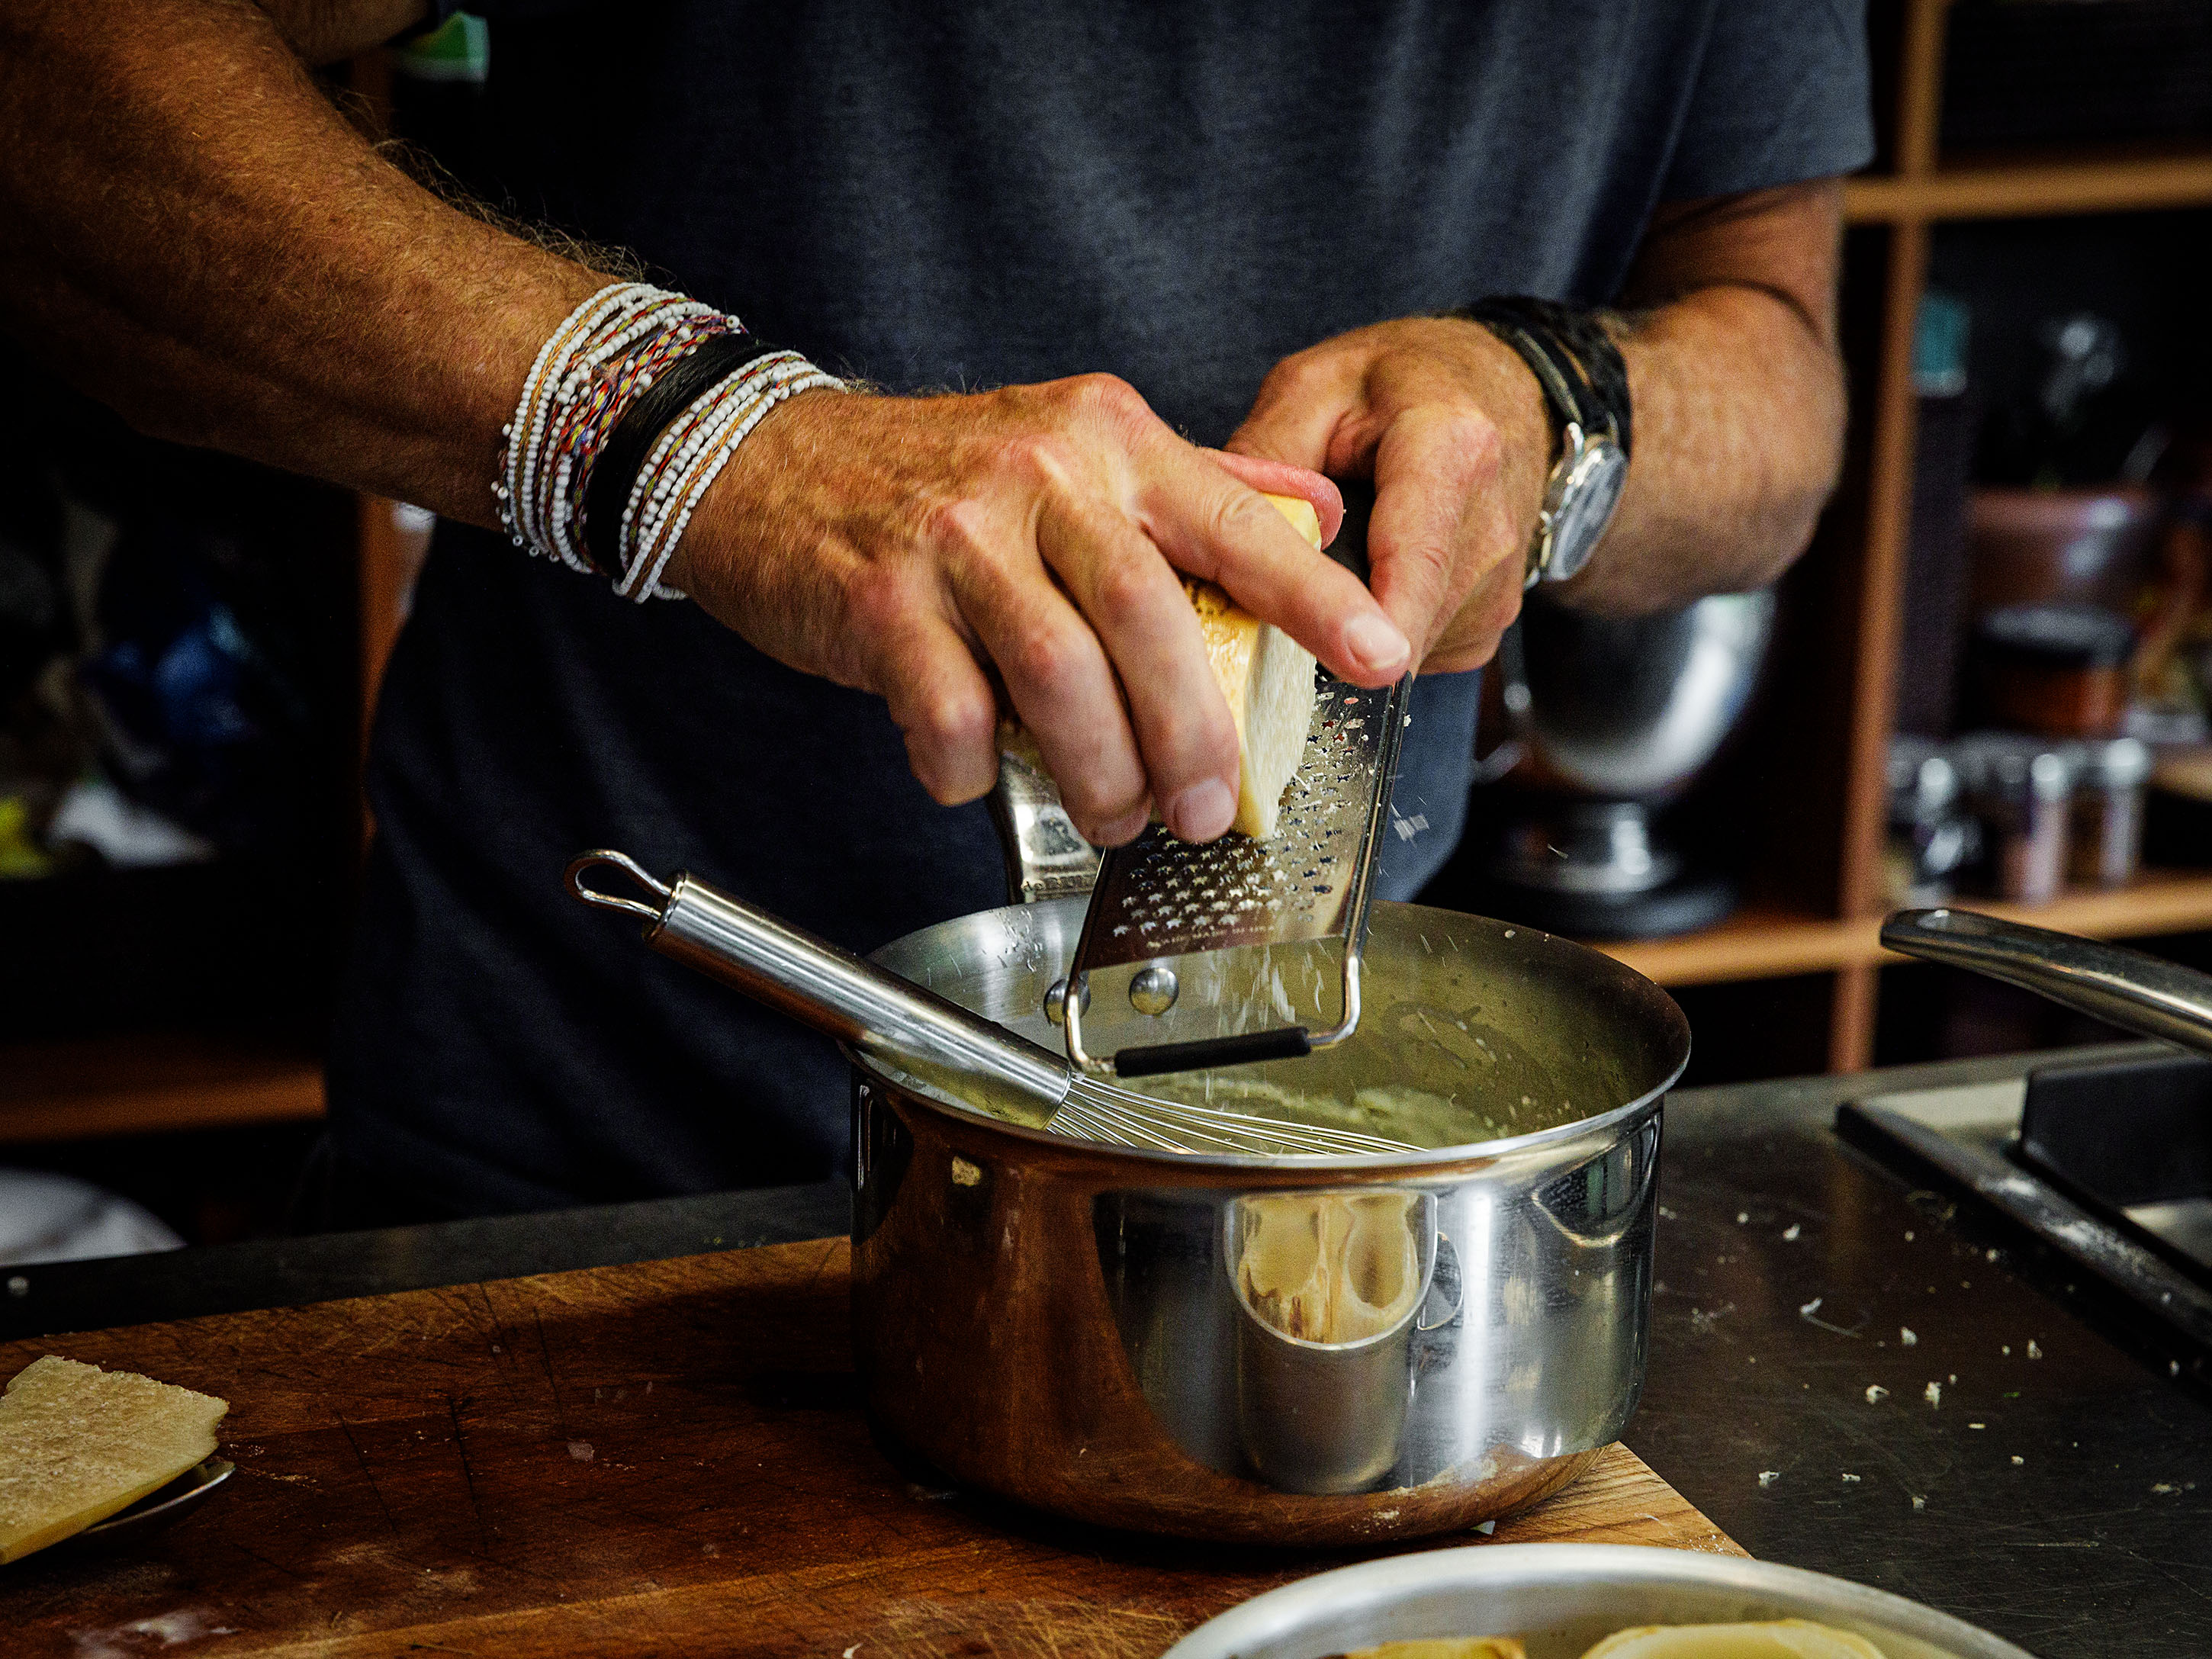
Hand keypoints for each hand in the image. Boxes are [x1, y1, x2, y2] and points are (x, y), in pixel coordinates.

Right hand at [665, 375, 1408, 843]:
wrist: (768, 465)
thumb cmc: (938, 478)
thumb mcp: (1075, 446)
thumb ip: (1198, 485)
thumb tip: (1317, 515)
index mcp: (1107, 438)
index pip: (1234, 520)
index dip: (1313, 596)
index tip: (1378, 655)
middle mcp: (1039, 474)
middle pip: (1149, 618)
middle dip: (1192, 733)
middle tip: (1209, 810)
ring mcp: (956, 536)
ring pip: (1057, 675)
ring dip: (1098, 771)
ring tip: (1116, 817)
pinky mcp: (881, 600)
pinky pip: (948, 713)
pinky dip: (971, 768)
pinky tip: (974, 779)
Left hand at [1226, 317, 1551, 672]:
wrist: (1505, 391)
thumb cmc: (1401, 382)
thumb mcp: (1312, 387)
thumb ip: (1266, 457)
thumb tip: (1217, 537)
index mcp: (1451, 453)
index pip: (1412, 564)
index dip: (1367, 628)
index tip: (1326, 663)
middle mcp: (1490, 531)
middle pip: (1399, 621)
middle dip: (1332, 624)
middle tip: (1282, 591)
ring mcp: (1498, 589)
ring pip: (1404, 647)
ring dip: (1354, 627)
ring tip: (1336, 567)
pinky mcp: (1488, 626)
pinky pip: (1417, 652)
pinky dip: (1380, 630)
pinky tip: (1371, 579)